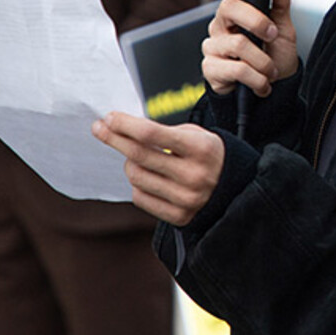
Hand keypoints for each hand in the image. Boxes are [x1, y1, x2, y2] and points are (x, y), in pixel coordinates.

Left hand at [92, 111, 225, 225]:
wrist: (236, 189)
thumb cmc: (209, 155)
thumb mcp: (196, 135)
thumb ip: (163, 133)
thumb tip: (120, 128)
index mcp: (201, 149)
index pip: (151, 134)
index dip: (125, 124)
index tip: (109, 117)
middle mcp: (194, 175)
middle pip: (138, 154)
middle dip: (114, 138)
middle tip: (99, 128)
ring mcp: (187, 199)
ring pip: (136, 176)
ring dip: (129, 163)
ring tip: (138, 157)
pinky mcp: (180, 216)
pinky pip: (140, 197)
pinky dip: (138, 184)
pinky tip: (147, 177)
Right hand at [200, 0, 297, 96]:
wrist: (273, 91)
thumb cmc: (274, 55)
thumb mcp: (283, 28)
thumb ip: (281, 2)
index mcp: (239, 9)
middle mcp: (221, 23)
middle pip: (229, 7)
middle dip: (257, 21)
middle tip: (273, 35)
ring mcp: (213, 45)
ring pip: (238, 44)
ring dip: (263, 61)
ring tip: (270, 71)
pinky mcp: (210, 68)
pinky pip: (236, 69)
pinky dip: (257, 79)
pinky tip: (262, 84)